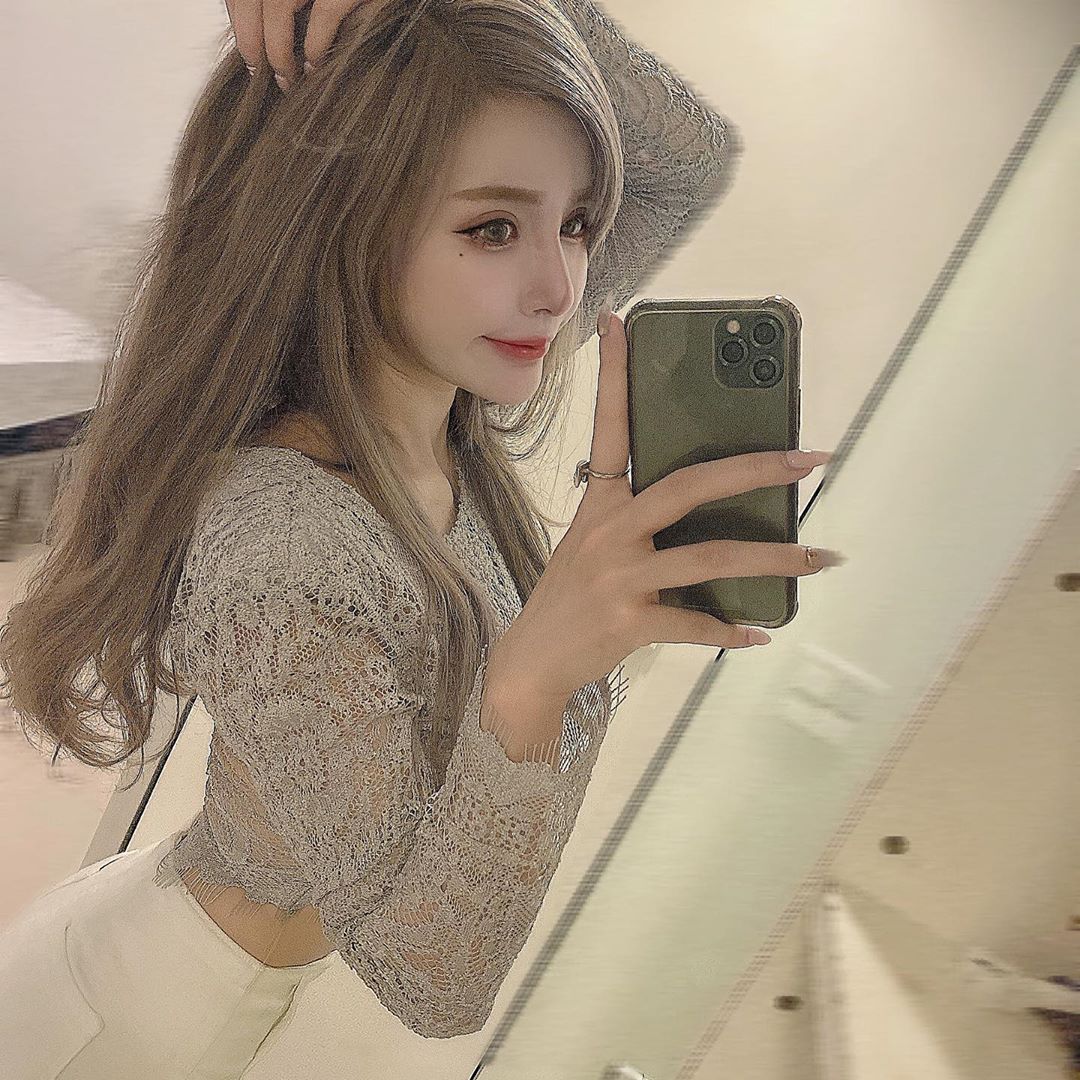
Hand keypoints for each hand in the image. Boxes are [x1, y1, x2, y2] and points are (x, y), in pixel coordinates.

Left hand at [224, 0, 389, 90]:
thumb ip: (288, 7)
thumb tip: (257, 38)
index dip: (240, 24)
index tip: (250, 55)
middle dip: (252, 42)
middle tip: (262, 76)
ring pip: (278, 7)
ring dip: (278, 51)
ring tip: (287, 80)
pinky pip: (324, 15)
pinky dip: (315, 46)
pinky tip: (316, 68)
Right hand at [490, 309, 843, 703]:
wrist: (532, 663)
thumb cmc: (572, 598)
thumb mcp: (593, 545)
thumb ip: (638, 520)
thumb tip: (713, 506)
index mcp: (600, 505)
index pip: (608, 427)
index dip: (615, 374)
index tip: (619, 321)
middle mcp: (608, 532)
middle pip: (688, 485)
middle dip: (754, 469)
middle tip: (809, 458)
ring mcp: (618, 577)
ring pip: (709, 557)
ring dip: (773, 557)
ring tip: (819, 557)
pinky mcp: (628, 621)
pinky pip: (693, 623)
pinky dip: (729, 630)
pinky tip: (758, 633)